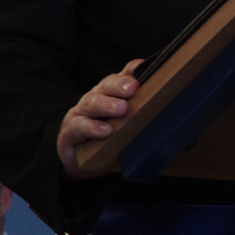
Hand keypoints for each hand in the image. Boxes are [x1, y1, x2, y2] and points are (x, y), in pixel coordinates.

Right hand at [57, 59, 143, 178]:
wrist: (81, 162)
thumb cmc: (109, 140)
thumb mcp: (127, 123)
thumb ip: (141, 107)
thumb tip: (166, 93)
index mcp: (108, 95)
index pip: (117, 79)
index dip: (127, 75)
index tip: (140, 72)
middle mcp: (93, 100)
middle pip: (104, 87)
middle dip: (118, 86)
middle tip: (132, 88)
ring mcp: (79, 115)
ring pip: (91, 104)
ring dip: (106, 105)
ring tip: (121, 109)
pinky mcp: (69, 133)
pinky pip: (78, 127)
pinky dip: (91, 127)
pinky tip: (105, 131)